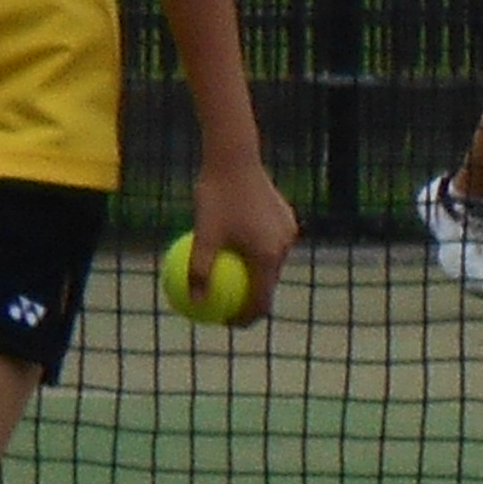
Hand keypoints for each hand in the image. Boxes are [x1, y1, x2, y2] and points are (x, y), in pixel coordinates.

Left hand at [190, 158, 301, 308]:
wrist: (236, 160)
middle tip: (224, 302)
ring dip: (252, 273)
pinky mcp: (285, 217)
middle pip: (268, 283)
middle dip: (248, 298)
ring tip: (229, 276)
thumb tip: (195, 301)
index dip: (246, 318)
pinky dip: (254, 251)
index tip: (227, 323)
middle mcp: (283, 247)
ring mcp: (287, 231)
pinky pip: (269, 242)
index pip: (261, 301)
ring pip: (269, 261)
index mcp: (268, 257)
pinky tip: (233, 246)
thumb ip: (199, 271)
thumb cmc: (215, 198)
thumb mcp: (202, 236)